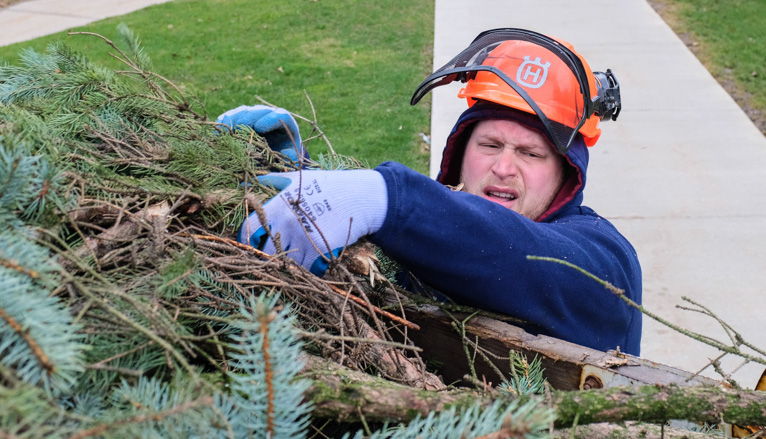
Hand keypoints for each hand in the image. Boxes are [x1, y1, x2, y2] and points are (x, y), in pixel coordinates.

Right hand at [216, 105, 306, 161]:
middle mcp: (268, 114)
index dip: (269, 120)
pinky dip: (224, 123)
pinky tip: (218, 133)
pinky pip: (231, 116)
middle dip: (246, 119)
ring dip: (232, 121)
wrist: (277, 152)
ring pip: (242, 112)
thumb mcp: (289, 157)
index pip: (279, 116)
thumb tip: (276, 164)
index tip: (259, 127)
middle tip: (236, 129)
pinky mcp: (240, 118)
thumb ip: (286, 158)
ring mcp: (253, 115)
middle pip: (257, 111)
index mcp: (285, 122)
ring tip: (223, 132)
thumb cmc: (285, 154)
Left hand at [239, 169, 387, 275]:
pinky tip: (312, 264)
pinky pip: (305, 269)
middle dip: (267, 256)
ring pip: (285, 262)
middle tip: (274, 257)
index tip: (252, 246)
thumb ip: (273, 181)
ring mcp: (302, 238)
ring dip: (289, 264)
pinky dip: (308, 270)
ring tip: (294, 262)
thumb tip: (252, 182)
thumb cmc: (327, 185)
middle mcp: (285, 224)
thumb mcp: (298, 178)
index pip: (249, 230)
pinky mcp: (318, 250)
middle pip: (264, 251)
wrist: (358, 196)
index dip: (247, 241)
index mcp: (277, 207)